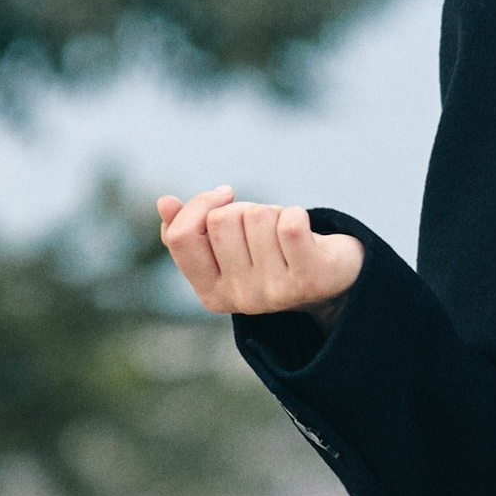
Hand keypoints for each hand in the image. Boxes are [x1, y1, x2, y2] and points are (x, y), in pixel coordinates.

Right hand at [157, 187, 363, 316]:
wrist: (333, 279)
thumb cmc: (272, 255)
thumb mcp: (227, 247)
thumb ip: (192, 230)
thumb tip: (163, 202)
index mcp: (211, 295)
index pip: (181, 238)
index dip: (199, 205)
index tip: (224, 195)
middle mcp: (240, 300)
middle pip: (221, 220)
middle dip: (243, 209)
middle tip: (264, 227)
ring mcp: (275, 293)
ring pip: (255, 216)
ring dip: (272, 212)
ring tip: (285, 235)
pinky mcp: (310, 279)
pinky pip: (289, 223)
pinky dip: (297, 214)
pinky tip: (305, 232)